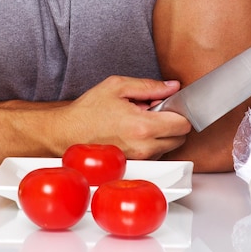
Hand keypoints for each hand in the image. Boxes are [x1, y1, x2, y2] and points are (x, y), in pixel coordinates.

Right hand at [60, 76, 190, 159]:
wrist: (68, 133)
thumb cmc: (89, 110)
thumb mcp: (117, 86)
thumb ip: (149, 86)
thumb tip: (172, 86)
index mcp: (142, 126)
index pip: (183, 123)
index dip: (180, 110)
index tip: (171, 104)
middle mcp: (144, 147)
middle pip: (180, 137)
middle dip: (172, 122)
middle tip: (153, 110)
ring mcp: (140, 159)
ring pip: (169, 146)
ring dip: (161, 133)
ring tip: (139, 121)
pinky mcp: (135, 165)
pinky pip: (155, 154)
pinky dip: (151, 142)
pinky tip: (134, 132)